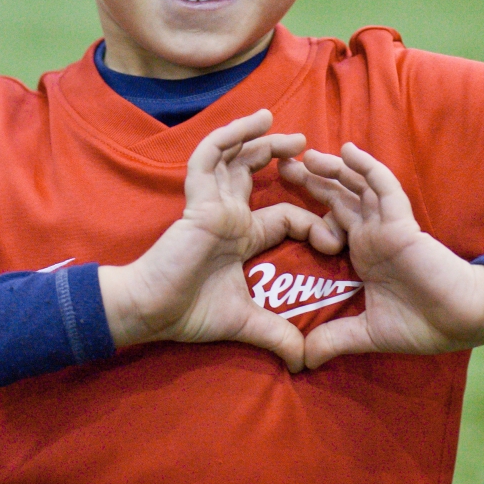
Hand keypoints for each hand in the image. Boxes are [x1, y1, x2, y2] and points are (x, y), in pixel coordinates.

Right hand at [98, 109, 343, 371]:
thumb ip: (277, 335)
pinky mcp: (197, 199)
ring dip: (256, 137)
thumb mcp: (246, 323)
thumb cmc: (189, 312)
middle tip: (306, 144)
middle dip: (279, 154)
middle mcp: (228, 214)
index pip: (284, 215)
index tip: (333, 242)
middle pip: (255, 171)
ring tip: (277, 121)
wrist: (151, 312)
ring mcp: (212, 203)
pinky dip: (229, 137)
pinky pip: (210, 157)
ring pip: (233, 155)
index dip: (310, 222)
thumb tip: (304, 362)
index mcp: (241, 236)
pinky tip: (253, 124)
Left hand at [279, 143, 483, 369]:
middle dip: (313, 180)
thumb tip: (301, 360)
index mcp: (362, 252)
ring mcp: (387, 225)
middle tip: (282, 164)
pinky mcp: (403, 224)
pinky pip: (384, 189)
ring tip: (309, 154)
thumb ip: (335, 339)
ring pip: (357, 186)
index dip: (307, 205)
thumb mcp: (367, 332)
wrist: (461, 322)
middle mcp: (371, 233)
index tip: (279, 197)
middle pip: (338, 197)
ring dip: (334, 168)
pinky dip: (368, 169)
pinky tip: (349, 152)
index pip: (328, 219)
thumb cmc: (422, 325)